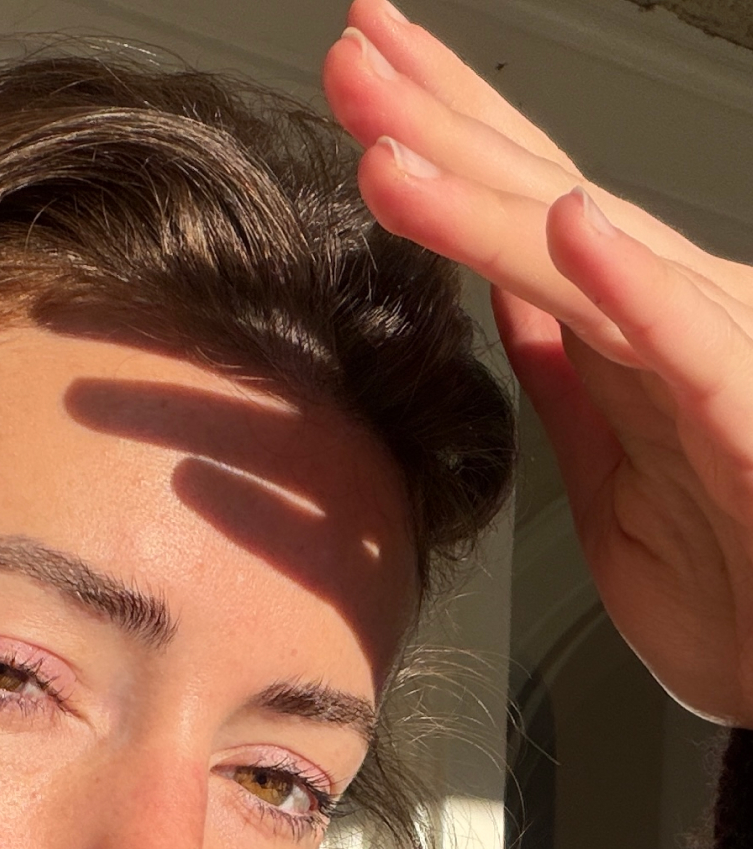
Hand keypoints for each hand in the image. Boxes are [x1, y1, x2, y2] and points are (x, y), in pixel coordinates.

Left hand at [323, 0, 752, 726]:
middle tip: (348, 56)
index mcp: (626, 332)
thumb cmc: (730, 579)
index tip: (356, 73)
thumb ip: (567, 378)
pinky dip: (629, 283)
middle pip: (542, 199)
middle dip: (442, 125)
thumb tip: (512, 299)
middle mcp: (671, 319)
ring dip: (490, 198)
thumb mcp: (611, 471)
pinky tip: (571, 226)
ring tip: (395, 146)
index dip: (442, 138)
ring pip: (592, 260)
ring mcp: (715, 358)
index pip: (522, 211)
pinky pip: (689, 342)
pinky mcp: (750, 421)